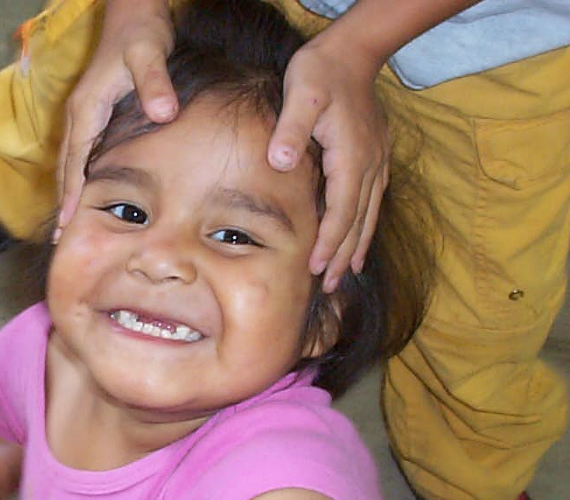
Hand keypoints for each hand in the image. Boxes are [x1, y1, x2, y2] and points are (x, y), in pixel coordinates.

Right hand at [56, 0, 175, 234]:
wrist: (133, 10)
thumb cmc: (141, 31)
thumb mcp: (150, 52)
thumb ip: (155, 82)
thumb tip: (163, 114)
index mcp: (87, 106)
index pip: (76, 159)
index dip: (72, 192)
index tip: (68, 223)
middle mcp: (79, 113)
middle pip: (65, 167)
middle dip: (63, 202)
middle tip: (60, 239)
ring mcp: (83, 114)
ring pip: (69, 162)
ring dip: (67, 193)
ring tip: (66, 226)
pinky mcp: (93, 114)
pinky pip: (80, 153)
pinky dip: (77, 178)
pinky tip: (85, 196)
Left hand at [268, 33, 389, 292]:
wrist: (354, 52)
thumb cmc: (322, 72)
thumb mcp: (302, 93)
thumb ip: (291, 127)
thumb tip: (281, 161)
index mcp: (352, 156)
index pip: (342, 210)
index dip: (329, 241)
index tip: (315, 267)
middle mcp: (369, 165)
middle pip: (358, 221)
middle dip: (342, 256)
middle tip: (328, 287)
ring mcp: (376, 162)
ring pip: (368, 215)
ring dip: (355, 247)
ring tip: (344, 276)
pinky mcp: (374, 158)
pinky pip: (371, 202)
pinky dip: (363, 227)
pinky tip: (356, 244)